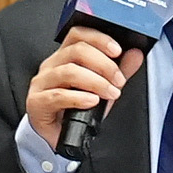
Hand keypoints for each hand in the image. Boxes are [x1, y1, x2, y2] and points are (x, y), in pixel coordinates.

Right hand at [23, 26, 132, 153]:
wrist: (59, 138)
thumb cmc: (77, 110)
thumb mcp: (103, 88)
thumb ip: (119, 70)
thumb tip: (135, 54)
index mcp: (65, 56)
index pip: (79, 34)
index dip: (99, 38)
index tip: (117, 50)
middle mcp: (51, 65)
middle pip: (76, 51)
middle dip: (104, 64)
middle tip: (118, 80)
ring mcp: (42, 83)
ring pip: (68, 72)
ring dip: (95, 82)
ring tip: (110, 93)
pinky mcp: (37, 102)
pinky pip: (57, 96)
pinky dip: (78, 98)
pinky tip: (92, 101)